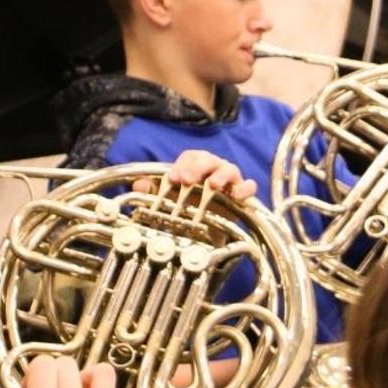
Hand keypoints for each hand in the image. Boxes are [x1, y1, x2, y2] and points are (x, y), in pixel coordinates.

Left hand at [136, 149, 257, 200]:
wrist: (208, 231)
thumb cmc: (189, 207)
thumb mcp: (169, 200)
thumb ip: (153, 191)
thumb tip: (138, 186)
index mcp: (196, 166)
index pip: (190, 157)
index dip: (182, 165)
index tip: (173, 178)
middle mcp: (214, 169)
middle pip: (208, 159)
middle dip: (197, 168)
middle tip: (187, 180)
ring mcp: (230, 180)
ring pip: (229, 169)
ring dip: (221, 175)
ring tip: (213, 185)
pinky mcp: (243, 196)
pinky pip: (249, 186)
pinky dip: (245, 188)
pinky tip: (237, 196)